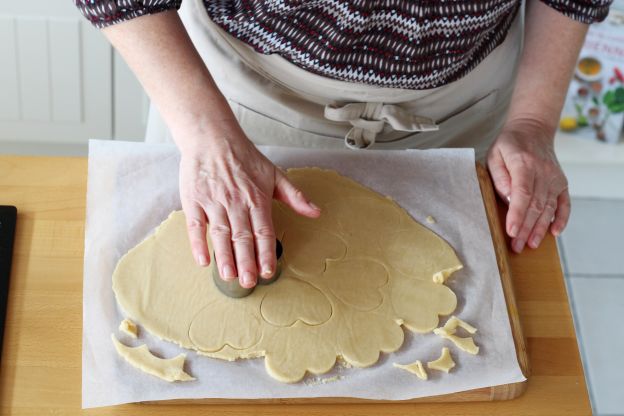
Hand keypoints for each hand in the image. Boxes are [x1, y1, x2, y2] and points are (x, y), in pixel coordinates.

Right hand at [177, 119, 320, 287]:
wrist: (212, 137)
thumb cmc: (244, 157)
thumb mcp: (274, 174)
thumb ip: (295, 196)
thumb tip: (316, 212)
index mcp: (257, 198)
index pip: (263, 231)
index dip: (266, 252)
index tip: (268, 271)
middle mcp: (236, 202)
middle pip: (242, 236)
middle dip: (246, 261)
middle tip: (248, 282)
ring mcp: (214, 202)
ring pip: (221, 234)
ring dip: (225, 257)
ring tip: (229, 276)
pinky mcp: (194, 200)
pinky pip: (196, 226)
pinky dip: (198, 244)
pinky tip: (203, 260)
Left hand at [487, 118, 570, 252]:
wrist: (533, 129)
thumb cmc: (509, 145)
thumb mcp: (495, 155)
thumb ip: (499, 177)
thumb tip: (508, 198)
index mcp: (524, 164)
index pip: (522, 193)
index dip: (517, 214)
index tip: (511, 231)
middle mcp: (543, 172)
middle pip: (535, 205)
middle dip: (525, 228)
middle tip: (516, 246)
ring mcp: (555, 178)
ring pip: (548, 208)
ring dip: (540, 228)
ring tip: (531, 244)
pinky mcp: (562, 183)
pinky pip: (565, 203)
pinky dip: (562, 219)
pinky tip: (555, 233)